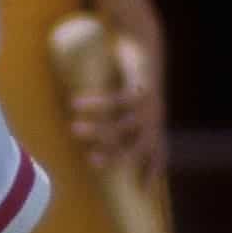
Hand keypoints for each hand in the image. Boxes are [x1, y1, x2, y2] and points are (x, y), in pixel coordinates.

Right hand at [66, 34, 167, 181]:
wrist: (145, 43)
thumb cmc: (133, 74)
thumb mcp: (131, 100)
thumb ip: (117, 117)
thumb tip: (85, 129)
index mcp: (154, 125)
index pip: (158, 153)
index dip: (152, 170)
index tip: (144, 189)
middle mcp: (153, 119)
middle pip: (135, 147)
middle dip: (113, 156)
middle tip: (90, 162)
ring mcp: (147, 105)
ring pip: (120, 125)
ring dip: (96, 129)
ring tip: (73, 128)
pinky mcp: (138, 87)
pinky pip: (114, 100)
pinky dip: (95, 102)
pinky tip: (75, 102)